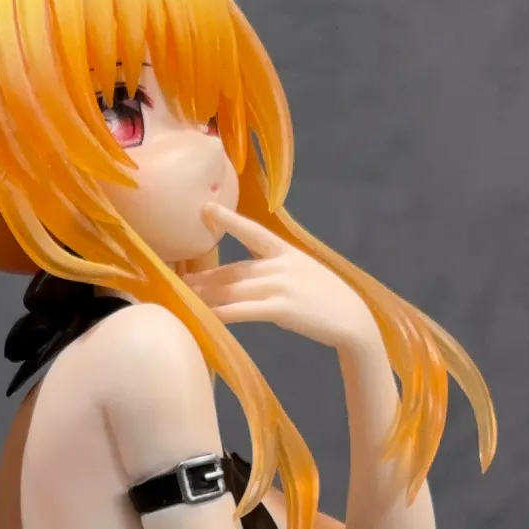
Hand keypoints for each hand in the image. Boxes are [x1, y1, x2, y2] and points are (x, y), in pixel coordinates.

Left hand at [186, 203, 375, 350]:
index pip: (252, 232)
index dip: (228, 220)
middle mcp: (280, 265)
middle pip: (232, 270)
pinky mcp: (281, 309)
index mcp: (285, 252)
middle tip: (175, 279)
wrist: (352, 319)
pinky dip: (221, 314)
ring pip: (233, 289)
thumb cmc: (325, 298)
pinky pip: (243, 311)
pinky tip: (205, 317)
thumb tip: (242, 280)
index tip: (205, 208)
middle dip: (203, 277)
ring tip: (182, 298)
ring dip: (205, 295)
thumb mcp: (302, 273)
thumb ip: (274, 271)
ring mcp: (281, 286)